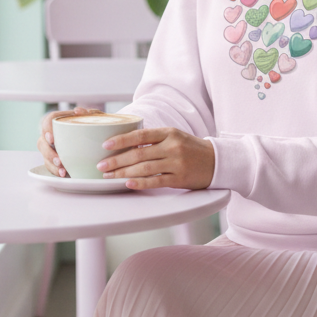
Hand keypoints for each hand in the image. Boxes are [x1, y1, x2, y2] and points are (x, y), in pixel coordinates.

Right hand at [37, 107, 104, 176]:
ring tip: (62, 170)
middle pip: (42, 142)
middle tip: (59, 160)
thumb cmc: (93, 124)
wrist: (99, 138)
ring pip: (44, 155)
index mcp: (59, 120)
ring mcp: (52, 147)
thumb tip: (77, 111)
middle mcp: (52, 134)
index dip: (47, 129)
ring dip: (51, 163)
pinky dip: (55, 171)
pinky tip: (63, 174)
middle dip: (48, 152)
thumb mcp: (94, 116)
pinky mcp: (54, 158)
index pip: (48, 121)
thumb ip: (87, 113)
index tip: (52, 139)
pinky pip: (50, 165)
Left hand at [97, 127, 214, 190]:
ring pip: (144, 168)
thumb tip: (126, 143)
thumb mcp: (174, 136)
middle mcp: (172, 146)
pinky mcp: (179, 178)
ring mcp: (176, 163)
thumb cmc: (190, 148)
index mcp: (169, 133)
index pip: (140, 134)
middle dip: (116, 160)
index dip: (121, 140)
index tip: (105, 145)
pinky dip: (140, 183)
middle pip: (138, 153)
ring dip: (123, 173)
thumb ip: (154, 139)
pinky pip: (156, 181)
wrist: (216, 161)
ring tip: (109, 176)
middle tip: (101, 165)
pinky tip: (128, 184)